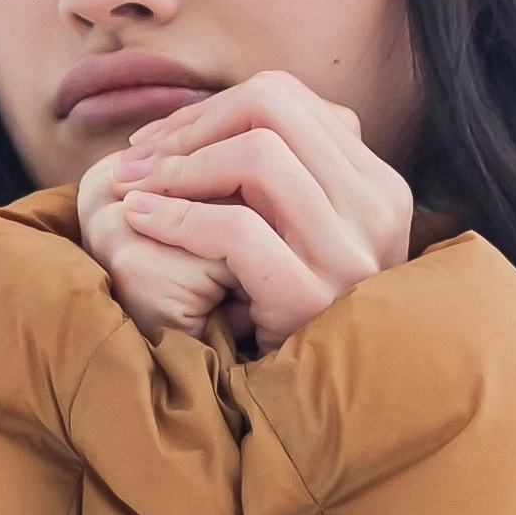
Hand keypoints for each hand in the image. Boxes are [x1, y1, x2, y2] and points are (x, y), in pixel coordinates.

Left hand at [83, 70, 418, 354]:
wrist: (315, 416)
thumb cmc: (283, 317)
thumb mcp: (299, 237)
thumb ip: (281, 178)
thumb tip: (215, 115)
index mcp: (376, 184)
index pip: (286, 97)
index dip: (211, 108)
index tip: (160, 142)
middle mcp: (379, 208)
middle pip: (273, 106)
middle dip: (191, 125)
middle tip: (140, 158)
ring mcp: (352, 254)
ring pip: (258, 155)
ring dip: (180, 165)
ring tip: (136, 188)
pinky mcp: (314, 298)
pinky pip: (238, 227)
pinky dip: (176, 215)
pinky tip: (140, 220)